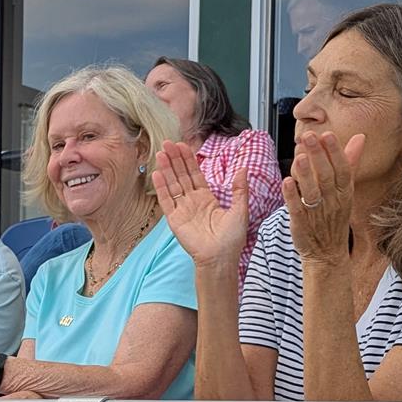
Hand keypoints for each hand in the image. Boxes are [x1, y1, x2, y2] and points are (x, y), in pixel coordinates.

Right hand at [152, 143, 252, 268]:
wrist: (220, 258)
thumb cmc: (232, 239)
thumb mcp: (241, 210)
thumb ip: (240, 189)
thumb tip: (243, 168)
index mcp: (207, 198)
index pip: (195, 174)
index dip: (188, 159)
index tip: (183, 145)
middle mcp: (193, 202)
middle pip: (181, 176)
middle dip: (174, 159)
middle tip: (168, 143)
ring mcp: (182, 210)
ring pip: (172, 185)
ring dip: (166, 169)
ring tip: (160, 153)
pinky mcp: (174, 220)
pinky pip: (166, 201)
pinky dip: (161, 188)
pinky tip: (157, 174)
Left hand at [282, 129, 362, 260]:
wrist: (327, 254)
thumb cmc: (335, 217)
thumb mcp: (346, 191)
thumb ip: (350, 163)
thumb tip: (360, 137)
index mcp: (344, 193)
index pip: (342, 170)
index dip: (335, 152)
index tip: (327, 135)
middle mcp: (332, 202)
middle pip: (326, 177)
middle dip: (318, 156)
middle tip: (309, 136)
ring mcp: (317, 214)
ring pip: (312, 192)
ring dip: (305, 174)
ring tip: (299, 157)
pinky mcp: (301, 224)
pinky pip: (297, 209)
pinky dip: (292, 196)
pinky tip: (286, 181)